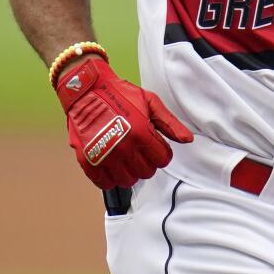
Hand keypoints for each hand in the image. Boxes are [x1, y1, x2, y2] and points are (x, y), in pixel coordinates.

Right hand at [55, 56, 192, 188]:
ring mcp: (104, 156)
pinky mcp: (87, 160)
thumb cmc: (119, 94)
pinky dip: (110, 178)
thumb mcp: (150, 102)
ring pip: (127, 180)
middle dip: (148, 163)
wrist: (86, 91)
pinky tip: (112, 166)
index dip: (162, 154)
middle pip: (146, 172)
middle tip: (142, 152)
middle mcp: (123, 148)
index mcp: (141, 133)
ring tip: (127, 159)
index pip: (162, 160)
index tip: (157, 148)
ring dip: (130, 172)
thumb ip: (169, 123)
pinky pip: (104, 183)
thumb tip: (187, 139)